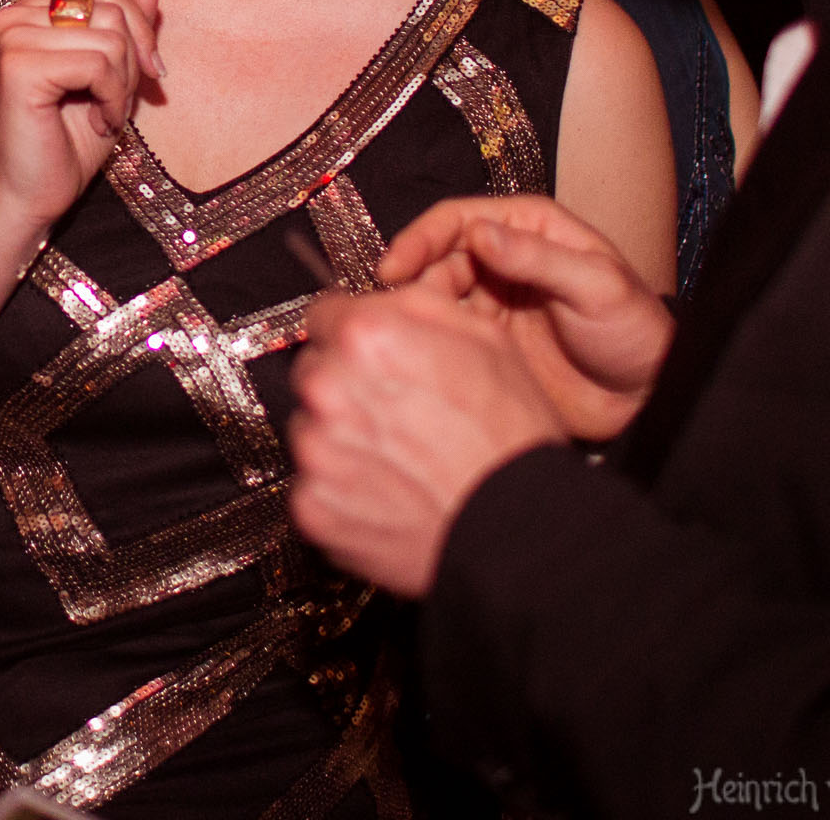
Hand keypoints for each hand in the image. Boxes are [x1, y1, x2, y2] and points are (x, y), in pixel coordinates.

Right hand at [0, 0, 162, 235]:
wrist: (35, 192)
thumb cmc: (72, 138)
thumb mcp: (115, 74)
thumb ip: (128, 27)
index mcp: (34, 9)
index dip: (140, 35)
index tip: (144, 78)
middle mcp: (16, 14)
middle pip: (112, 10)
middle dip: (132, 62)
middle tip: (116, 102)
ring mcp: (14, 36)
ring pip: (110, 39)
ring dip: (122, 87)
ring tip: (103, 115)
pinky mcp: (19, 65)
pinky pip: (97, 64)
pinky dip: (112, 100)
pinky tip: (97, 124)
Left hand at [288, 282, 565, 594]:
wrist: (518, 532)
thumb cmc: (510, 435)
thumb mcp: (484, 337)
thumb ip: (417, 304)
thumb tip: (381, 298)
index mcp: (365, 337)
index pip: (323, 314)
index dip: (353, 332)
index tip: (371, 353)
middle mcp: (328, 387)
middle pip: (315, 370)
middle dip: (345, 382)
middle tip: (396, 410)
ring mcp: (315, 451)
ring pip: (311, 426)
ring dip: (340, 435)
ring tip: (398, 456)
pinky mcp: (313, 507)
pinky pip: (313, 484)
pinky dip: (341, 488)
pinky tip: (388, 491)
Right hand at [378, 194, 673, 438]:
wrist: (647, 397)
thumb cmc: (634, 331)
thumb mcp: (595, 286)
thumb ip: (537, 257)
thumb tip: (477, 233)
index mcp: (528, 226)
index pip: (458, 219)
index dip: (420, 239)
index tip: (393, 268)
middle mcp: (504, 256)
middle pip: (438, 257)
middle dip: (414, 280)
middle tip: (402, 312)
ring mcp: (493, 299)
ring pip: (436, 294)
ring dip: (418, 310)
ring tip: (409, 336)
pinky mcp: (487, 339)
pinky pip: (446, 331)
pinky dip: (429, 338)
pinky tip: (421, 354)